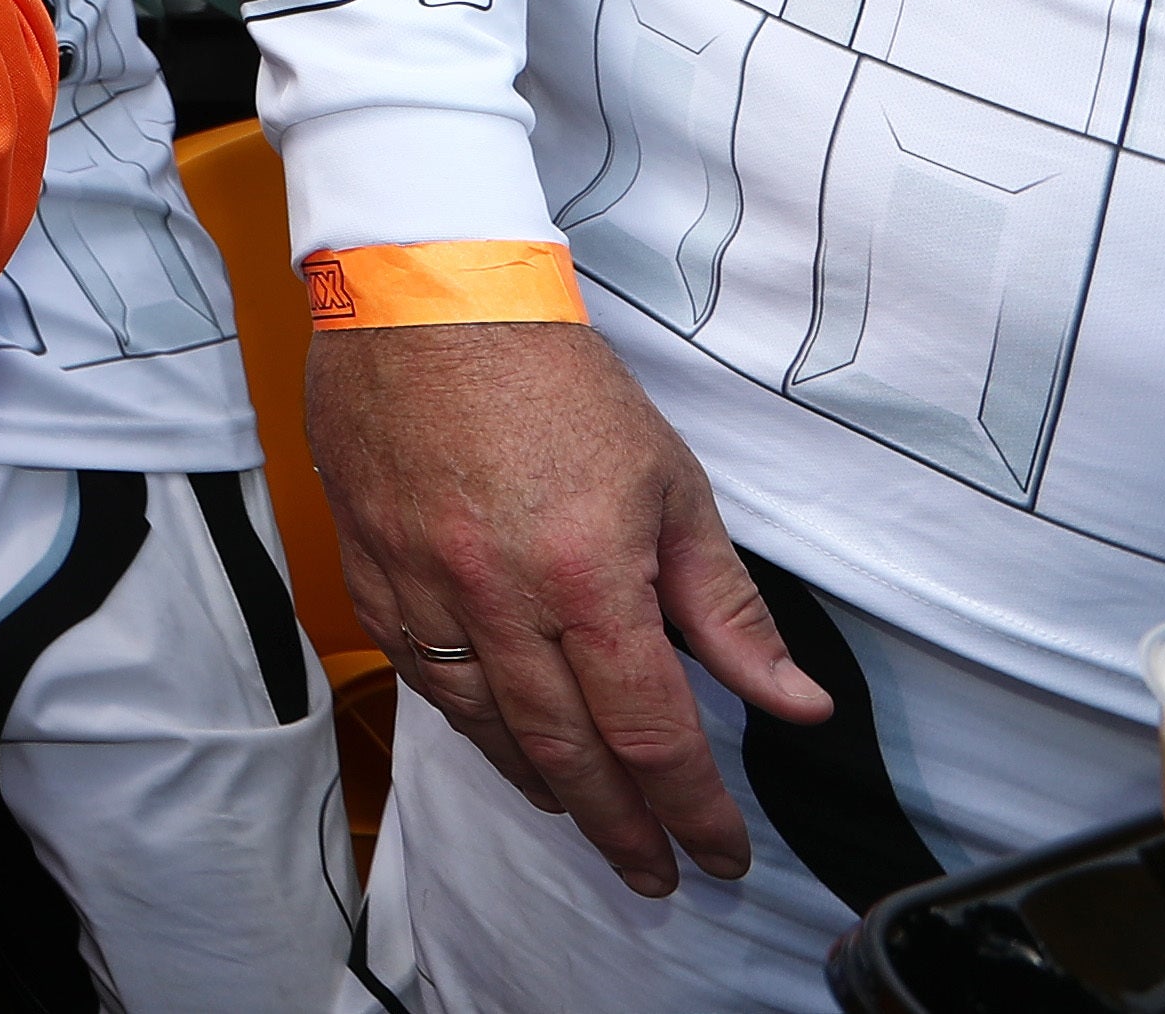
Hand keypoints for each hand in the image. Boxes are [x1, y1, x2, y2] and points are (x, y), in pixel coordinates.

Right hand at [307, 319, 828, 894]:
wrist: (426, 296)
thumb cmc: (549, 374)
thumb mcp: (670, 483)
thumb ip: (725, 606)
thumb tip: (792, 700)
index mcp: (587, 571)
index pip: (650, 728)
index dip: (691, 807)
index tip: (719, 850)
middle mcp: (500, 594)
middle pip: (567, 751)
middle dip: (622, 826)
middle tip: (656, 870)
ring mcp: (426, 586)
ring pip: (487, 727)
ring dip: (545, 787)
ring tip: (588, 819)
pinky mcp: (372, 569)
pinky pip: (419, 677)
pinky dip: (466, 724)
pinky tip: (499, 742)